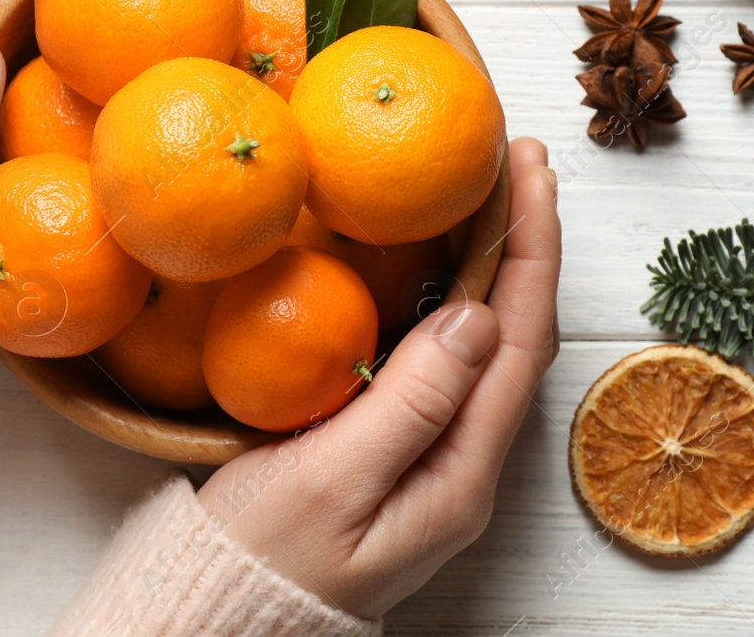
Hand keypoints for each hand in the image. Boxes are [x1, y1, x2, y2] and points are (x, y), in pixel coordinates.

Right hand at [198, 137, 560, 619]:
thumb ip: (408, 402)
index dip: (530, 246)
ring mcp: (435, 460)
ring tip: (494, 196)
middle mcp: (463, 466)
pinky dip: (457, 298)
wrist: (224, 617)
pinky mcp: (401, 452)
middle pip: (516, 336)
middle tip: (517, 161)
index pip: (518, 338)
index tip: (526, 171)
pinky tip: (441, 269)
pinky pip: (449, 362)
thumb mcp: (331, 481)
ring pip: (486, 347)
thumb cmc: (264, 559)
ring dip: (498, 266)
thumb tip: (476, 314)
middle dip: (526, 243)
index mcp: (459, 474)